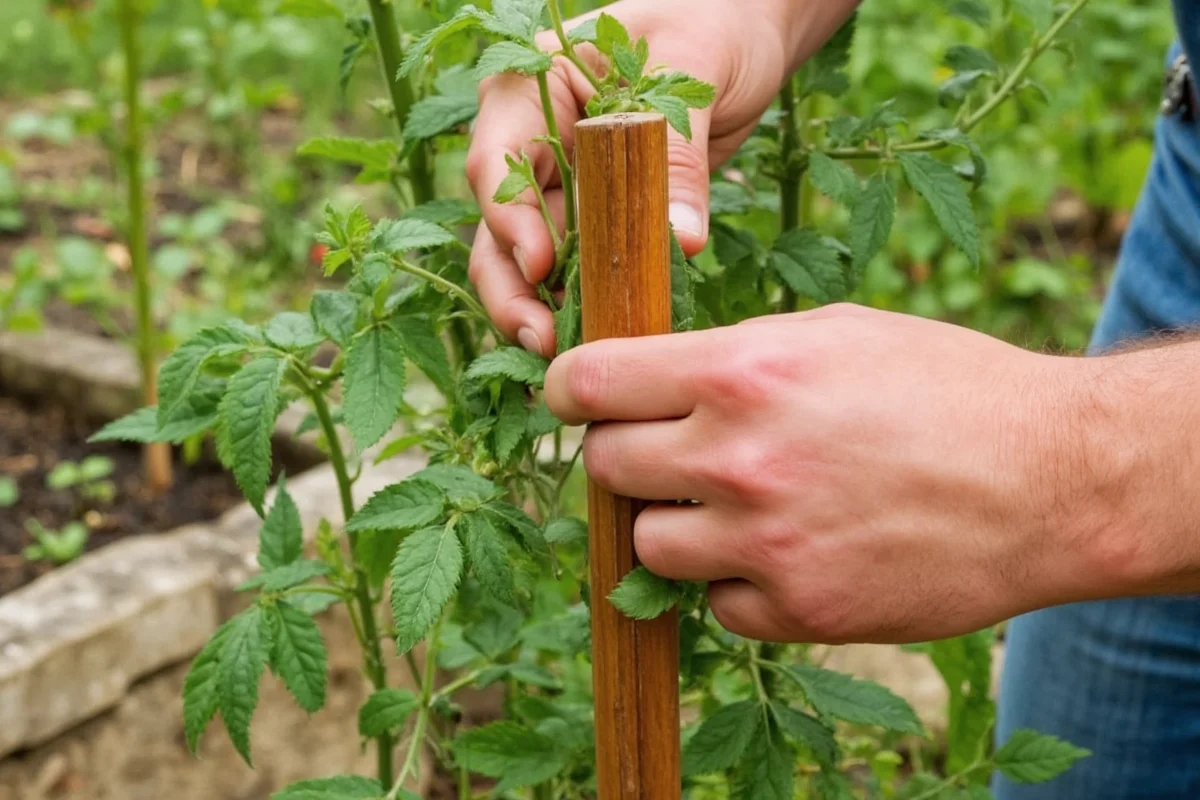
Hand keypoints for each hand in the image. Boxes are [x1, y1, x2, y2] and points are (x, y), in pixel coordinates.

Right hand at [467, 0, 805, 355]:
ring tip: (565, 355)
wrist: (746, 32)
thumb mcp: (694, 70)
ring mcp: (563, 186)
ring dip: (542, 308)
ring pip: (529, 261)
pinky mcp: (600, 220)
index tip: (540, 265)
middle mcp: (534, 143)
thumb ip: (678, 150)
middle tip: (542, 340)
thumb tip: (680, 239)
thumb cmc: (712, 21)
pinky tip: (602, 339)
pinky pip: (582, 270)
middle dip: (512, 287)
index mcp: (532, 88)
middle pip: (499, 226)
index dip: (509, 219)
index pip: (499, 160)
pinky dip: (587, 305)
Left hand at [544, 304, 1123, 643]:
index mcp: (741, 371)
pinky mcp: (797, 610)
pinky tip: (785, 553)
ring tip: (733, 506)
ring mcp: (764, 543)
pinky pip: (714, 604)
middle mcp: (737, 458)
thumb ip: (732, 354)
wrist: (1050, 480)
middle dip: (626, 454)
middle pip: (604, 465)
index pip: (588, 383)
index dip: (569, 388)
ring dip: (672, 526)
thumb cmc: (946, 386)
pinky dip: (734, 582)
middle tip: (669, 450)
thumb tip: (651, 376)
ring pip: (645, 545)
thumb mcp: (834, 333)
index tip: (577, 396)